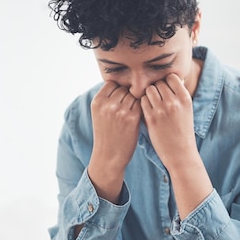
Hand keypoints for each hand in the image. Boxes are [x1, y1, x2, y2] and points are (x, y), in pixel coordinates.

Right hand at [88, 81, 141, 201]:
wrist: (109, 156)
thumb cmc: (106, 133)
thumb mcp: (99, 113)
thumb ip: (108, 98)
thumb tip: (122, 82)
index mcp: (97, 101)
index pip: (112, 83)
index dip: (118, 89)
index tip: (119, 100)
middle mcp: (108, 104)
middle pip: (124, 88)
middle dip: (127, 96)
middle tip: (126, 108)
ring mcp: (121, 111)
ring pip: (134, 95)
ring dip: (135, 102)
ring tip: (131, 113)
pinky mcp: (133, 118)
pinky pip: (141, 104)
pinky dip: (141, 108)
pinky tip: (138, 117)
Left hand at [140, 73, 211, 217]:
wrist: (180, 153)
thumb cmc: (183, 131)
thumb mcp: (187, 111)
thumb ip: (179, 95)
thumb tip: (173, 79)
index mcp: (185, 99)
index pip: (171, 77)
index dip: (166, 82)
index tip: (165, 90)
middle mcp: (174, 102)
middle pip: (159, 83)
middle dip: (156, 88)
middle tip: (157, 98)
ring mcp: (162, 110)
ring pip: (149, 90)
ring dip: (148, 94)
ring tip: (151, 103)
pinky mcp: (151, 118)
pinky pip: (142, 101)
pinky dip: (143, 103)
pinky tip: (147, 110)